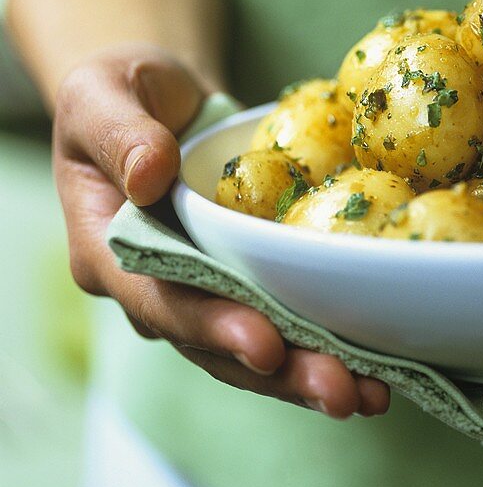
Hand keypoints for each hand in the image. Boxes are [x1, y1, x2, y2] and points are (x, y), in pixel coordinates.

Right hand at [54, 43, 389, 418]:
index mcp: (105, 250)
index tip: (266, 344)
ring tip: (372, 396)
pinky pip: (283, 323)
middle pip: (216, 344)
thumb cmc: (120, 91)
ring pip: (254, 351)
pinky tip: (376, 371)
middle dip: (281, 372)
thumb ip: (121, 133)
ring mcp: (202, 292)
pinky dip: (326, 347)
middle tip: (342, 392)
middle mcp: (153, 288)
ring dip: (311, 376)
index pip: (159, 300)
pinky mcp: (244, 284)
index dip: (212, 326)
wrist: (157, 101)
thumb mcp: (101, 95)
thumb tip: (151, 173)